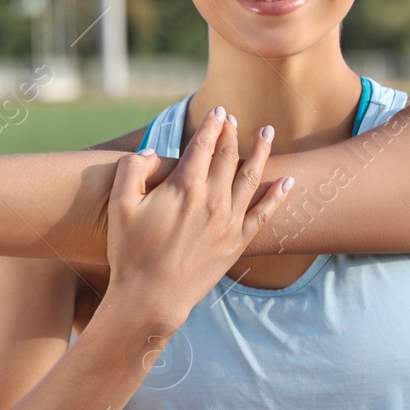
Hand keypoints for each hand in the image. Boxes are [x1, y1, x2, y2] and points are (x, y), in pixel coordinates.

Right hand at [105, 106, 291, 329]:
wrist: (151, 298)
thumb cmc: (131, 252)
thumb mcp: (120, 205)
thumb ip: (133, 169)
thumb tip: (151, 152)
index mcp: (186, 187)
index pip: (203, 145)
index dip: (211, 125)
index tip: (216, 111)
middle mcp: (213, 199)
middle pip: (228, 156)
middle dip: (231, 133)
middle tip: (233, 118)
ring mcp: (229, 221)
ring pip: (251, 177)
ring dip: (260, 152)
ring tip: (266, 133)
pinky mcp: (237, 242)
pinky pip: (264, 213)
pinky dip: (278, 195)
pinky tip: (288, 181)